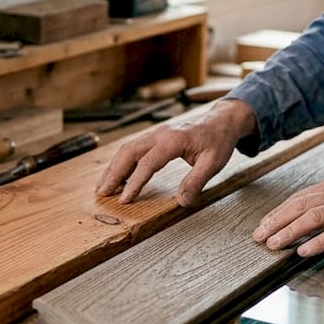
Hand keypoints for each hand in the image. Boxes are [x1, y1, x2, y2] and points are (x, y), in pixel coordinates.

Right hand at [96, 99, 257, 205]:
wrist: (221, 121)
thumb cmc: (218, 140)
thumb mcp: (214, 163)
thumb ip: (197, 181)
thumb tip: (182, 201)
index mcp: (173, 140)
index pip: (148, 163)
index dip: (134, 182)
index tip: (125, 199)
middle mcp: (160, 134)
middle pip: (129, 152)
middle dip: (114, 173)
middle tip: (102, 193)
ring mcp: (156, 133)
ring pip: (127, 149)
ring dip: (114, 167)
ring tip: (103, 186)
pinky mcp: (155, 136)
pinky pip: (134, 148)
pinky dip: (122, 162)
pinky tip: (117, 174)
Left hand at [252, 165, 323, 256]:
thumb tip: (320, 210)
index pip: (299, 198)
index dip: (279, 211)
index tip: (264, 224)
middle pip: (299, 206)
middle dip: (276, 222)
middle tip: (258, 236)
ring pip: (311, 218)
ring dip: (289, 231)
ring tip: (273, 244)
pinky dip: (317, 242)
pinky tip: (303, 251)